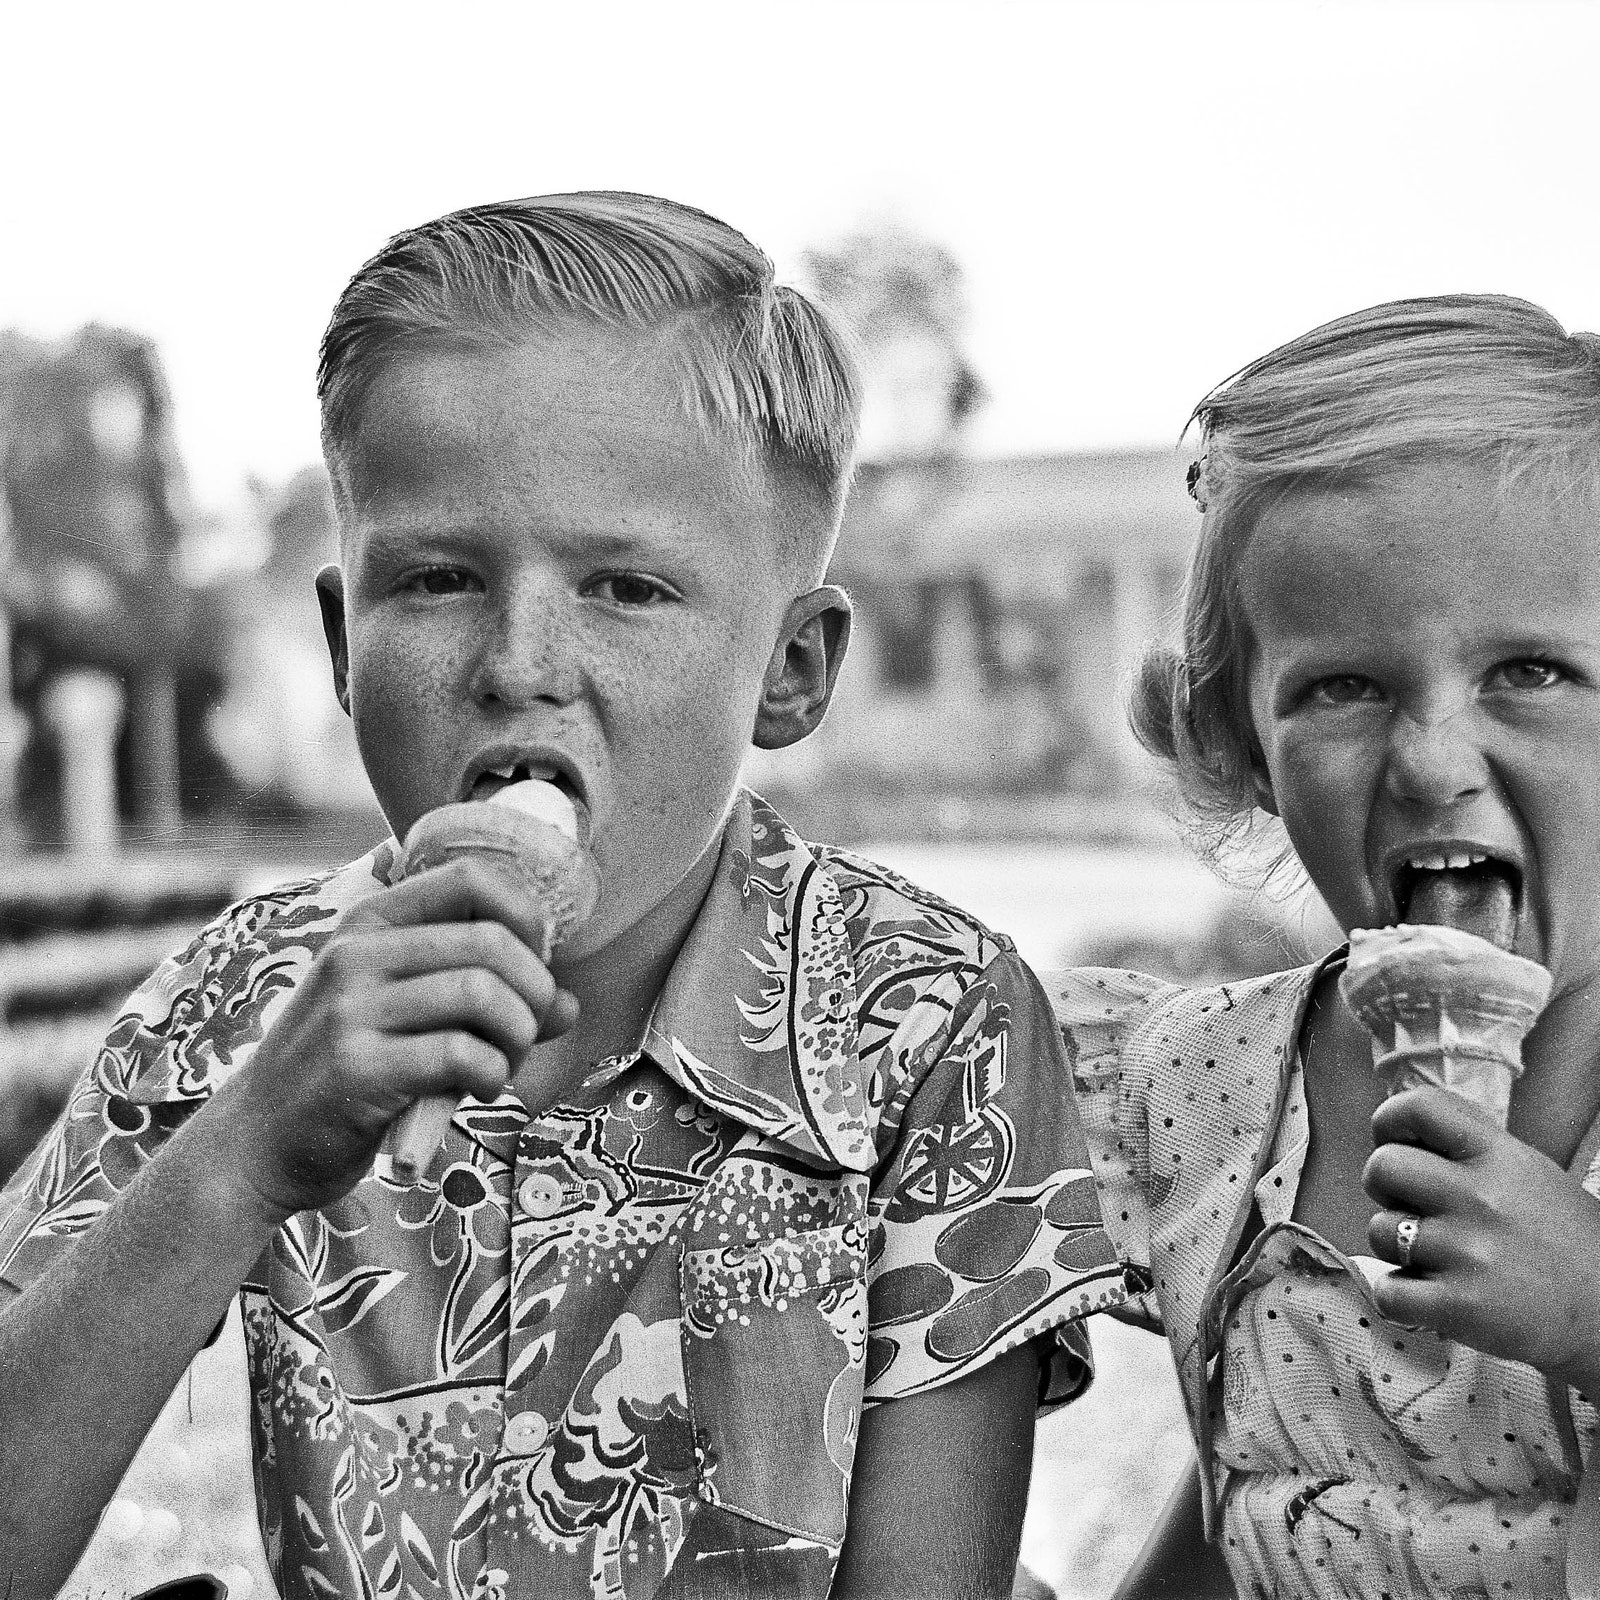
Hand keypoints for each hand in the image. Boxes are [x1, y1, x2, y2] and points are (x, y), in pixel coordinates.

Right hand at [203, 857, 578, 1217]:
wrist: (256, 1144)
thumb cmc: (345, 1073)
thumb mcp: (405, 1016)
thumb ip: (484, 1001)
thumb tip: (568, 1005)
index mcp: (369, 924)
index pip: (472, 878)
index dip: (526, 919)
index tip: (532, 968)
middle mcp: (356, 954)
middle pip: (493, 943)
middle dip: (534, 995)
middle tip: (522, 1037)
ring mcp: (351, 1009)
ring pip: (484, 994)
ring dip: (517, 1039)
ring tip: (500, 1067)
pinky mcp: (356, 1068)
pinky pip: (461, 1054)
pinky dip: (491, 1076)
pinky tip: (475, 1091)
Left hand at [1363, 1086, 1599, 1391]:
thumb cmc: (1567, 1246)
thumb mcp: (1531, 1174)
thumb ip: (1472, 1151)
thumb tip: (1406, 1135)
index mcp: (1501, 1157)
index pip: (1420, 1107)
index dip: (1389, 1122)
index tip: (1392, 1143)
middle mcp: (1482, 1197)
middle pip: (1381, 1167)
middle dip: (1384, 1189)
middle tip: (1412, 1208)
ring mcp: (1469, 1251)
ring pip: (1379, 1231)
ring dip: (1396, 1249)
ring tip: (1437, 1261)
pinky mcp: (1460, 1305)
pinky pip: (1387, 1292)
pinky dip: (1397, 1299)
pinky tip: (1428, 1297)